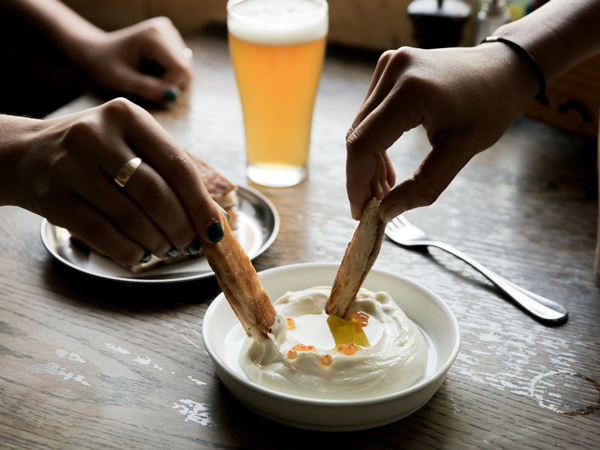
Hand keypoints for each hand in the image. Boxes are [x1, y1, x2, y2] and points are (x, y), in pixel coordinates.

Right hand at [5, 98, 222, 266]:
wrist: (25, 153)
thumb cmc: (93, 149)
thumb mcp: (129, 139)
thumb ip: (167, 169)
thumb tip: (210, 216)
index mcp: (126, 116)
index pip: (177, 164)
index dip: (200, 202)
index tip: (216, 228)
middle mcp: (97, 135)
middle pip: (156, 194)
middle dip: (181, 227)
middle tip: (189, 243)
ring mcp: (71, 166)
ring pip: (131, 218)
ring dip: (157, 242)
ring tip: (167, 249)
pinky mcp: (54, 198)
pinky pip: (102, 234)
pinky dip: (128, 250)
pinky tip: (139, 254)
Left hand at [74, 17, 192, 104]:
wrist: (96, 51)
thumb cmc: (104, 66)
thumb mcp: (121, 80)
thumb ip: (147, 89)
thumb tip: (172, 97)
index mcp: (154, 36)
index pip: (181, 69)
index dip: (170, 85)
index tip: (150, 90)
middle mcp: (166, 29)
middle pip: (185, 68)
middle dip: (170, 83)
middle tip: (148, 85)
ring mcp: (170, 32)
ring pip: (185, 68)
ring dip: (170, 79)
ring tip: (147, 77)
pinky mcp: (171, 38)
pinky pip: (181, 64)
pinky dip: (169, 74)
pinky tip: (152, 71)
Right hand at [346, 44, 537, 221]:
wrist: (503, 69)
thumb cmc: (489, 108)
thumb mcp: (461, 152)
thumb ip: (424, 186)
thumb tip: (387, 212)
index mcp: (411, 91)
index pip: (364, 143)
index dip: (356, 182)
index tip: (361, 211)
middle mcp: (393, 70)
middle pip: (357, 136)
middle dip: (362, 176)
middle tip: (374, 206)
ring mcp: (388, 65)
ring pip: (360, 128)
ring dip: (368, 162)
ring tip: (385, 189)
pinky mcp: (388, 68)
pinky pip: (369, 115)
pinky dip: (374, 143)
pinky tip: (386, 167)